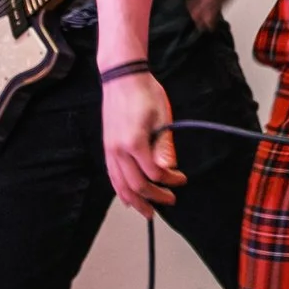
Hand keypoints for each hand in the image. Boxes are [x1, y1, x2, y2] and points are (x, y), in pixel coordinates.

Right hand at [102, 70, 181, 214]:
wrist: (122, 77)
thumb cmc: (145, 93)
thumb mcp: (162, 117)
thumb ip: (163, 146)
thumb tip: (167, 170)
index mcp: (135, 143)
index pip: (154, 173)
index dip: (169, 180)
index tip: (181, 179)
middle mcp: (118, 150)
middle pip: (136, 185)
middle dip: (154, 196)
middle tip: (169, 201)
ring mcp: (110, 150)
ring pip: (120, 185)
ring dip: (135, 200)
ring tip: (147, 211)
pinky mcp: (107, 147)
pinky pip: (112, 175)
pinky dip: (120, 190)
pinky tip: (127, 197)